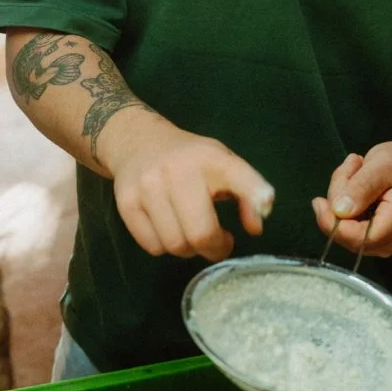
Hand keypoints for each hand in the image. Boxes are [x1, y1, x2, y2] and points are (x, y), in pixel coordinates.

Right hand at [102, 114, 274, 260]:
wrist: (137, 141)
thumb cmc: (190, 160)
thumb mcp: (222, 164)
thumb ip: (246, 193)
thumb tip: (256, 228)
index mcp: (211, 158)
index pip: (237, 176)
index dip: (254, 193)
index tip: (265, 204)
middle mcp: (178, 170)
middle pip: (201, 233)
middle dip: (214, 248)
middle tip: (218, 243)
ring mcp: (148, 186)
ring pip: (175, 245)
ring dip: (188, 249)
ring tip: (191, 233)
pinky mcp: (126, 202)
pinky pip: (152, 246)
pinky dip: (164, 246)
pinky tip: (168, 228)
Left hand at [311, 142, 391, 256]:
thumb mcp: (384, 164)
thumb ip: (362, 187)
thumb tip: (339, 211)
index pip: (358, 239)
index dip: (333, 224)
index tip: (318, 201)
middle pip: (347, 234)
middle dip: (338, 200)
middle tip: (351, 166)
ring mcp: (383, 243)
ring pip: (343, 229)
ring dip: (340, 196)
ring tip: (357, 167)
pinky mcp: (373, 239)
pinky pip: (347, 226)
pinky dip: (344, 203)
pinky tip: (356, 181)